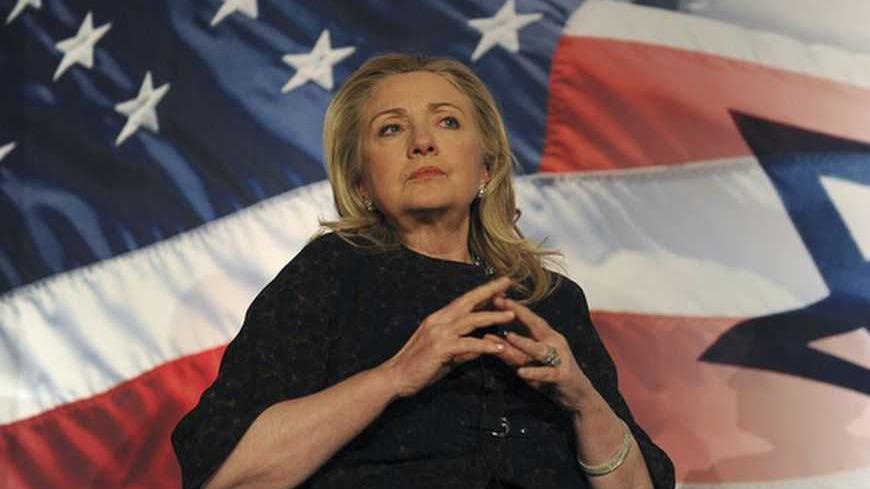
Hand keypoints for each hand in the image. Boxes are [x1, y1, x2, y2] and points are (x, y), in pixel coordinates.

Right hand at [379, 277, 514, 398]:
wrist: (395, 378)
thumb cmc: (419, 368)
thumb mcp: (446, 355)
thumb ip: (464, 349)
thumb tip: (483, 347)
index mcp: (438, 319)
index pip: (463, 301)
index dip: (481, 292)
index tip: (498, 285)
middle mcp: (438, 321)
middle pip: (468, 301)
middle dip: (489, 291)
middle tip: (507, 282)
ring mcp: (439, 333)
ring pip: (471, 320)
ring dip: (493, 316)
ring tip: (511, 315)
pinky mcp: (440, 348)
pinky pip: (468, 344)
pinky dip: (485, 345)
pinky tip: (499, 348)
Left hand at [489, 297, 596, 412]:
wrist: (579, 397)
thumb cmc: (551, 375)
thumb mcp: (529, 361)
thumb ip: (511, 349)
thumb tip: (487, 336)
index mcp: (548, 337)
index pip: (530, 318)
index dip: (514, 307)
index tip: (497, 296)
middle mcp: (555, 343)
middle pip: (536, 326)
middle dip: (519, 314)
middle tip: (502, 305)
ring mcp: (560, 359)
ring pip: (539, 349)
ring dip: (524, 342)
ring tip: (509, 336)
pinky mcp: (562, 376)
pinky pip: (546, 373)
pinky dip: (534, 372)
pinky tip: (520, 373)